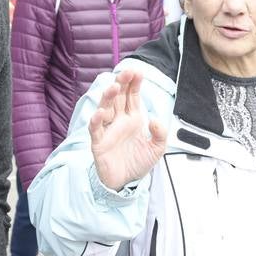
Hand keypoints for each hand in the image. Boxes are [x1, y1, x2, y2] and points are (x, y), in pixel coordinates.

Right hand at [89, 70, 166, 191]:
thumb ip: (160, 134)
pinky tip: (100, 113)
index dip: (134, 84)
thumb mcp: (157, 149)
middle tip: (127, 72)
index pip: (132, 97)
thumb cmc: (138, 163)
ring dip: (108, 97)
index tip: (138, 72)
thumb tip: (154, 120)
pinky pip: (96, 129)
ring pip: (105, 108)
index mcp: (132, 119)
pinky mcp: (99, 143)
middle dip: (121, 84)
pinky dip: (96, 121)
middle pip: (118, 97)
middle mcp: (118, 121)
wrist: (125, 183)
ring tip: (114, 87)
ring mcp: (108, 130)